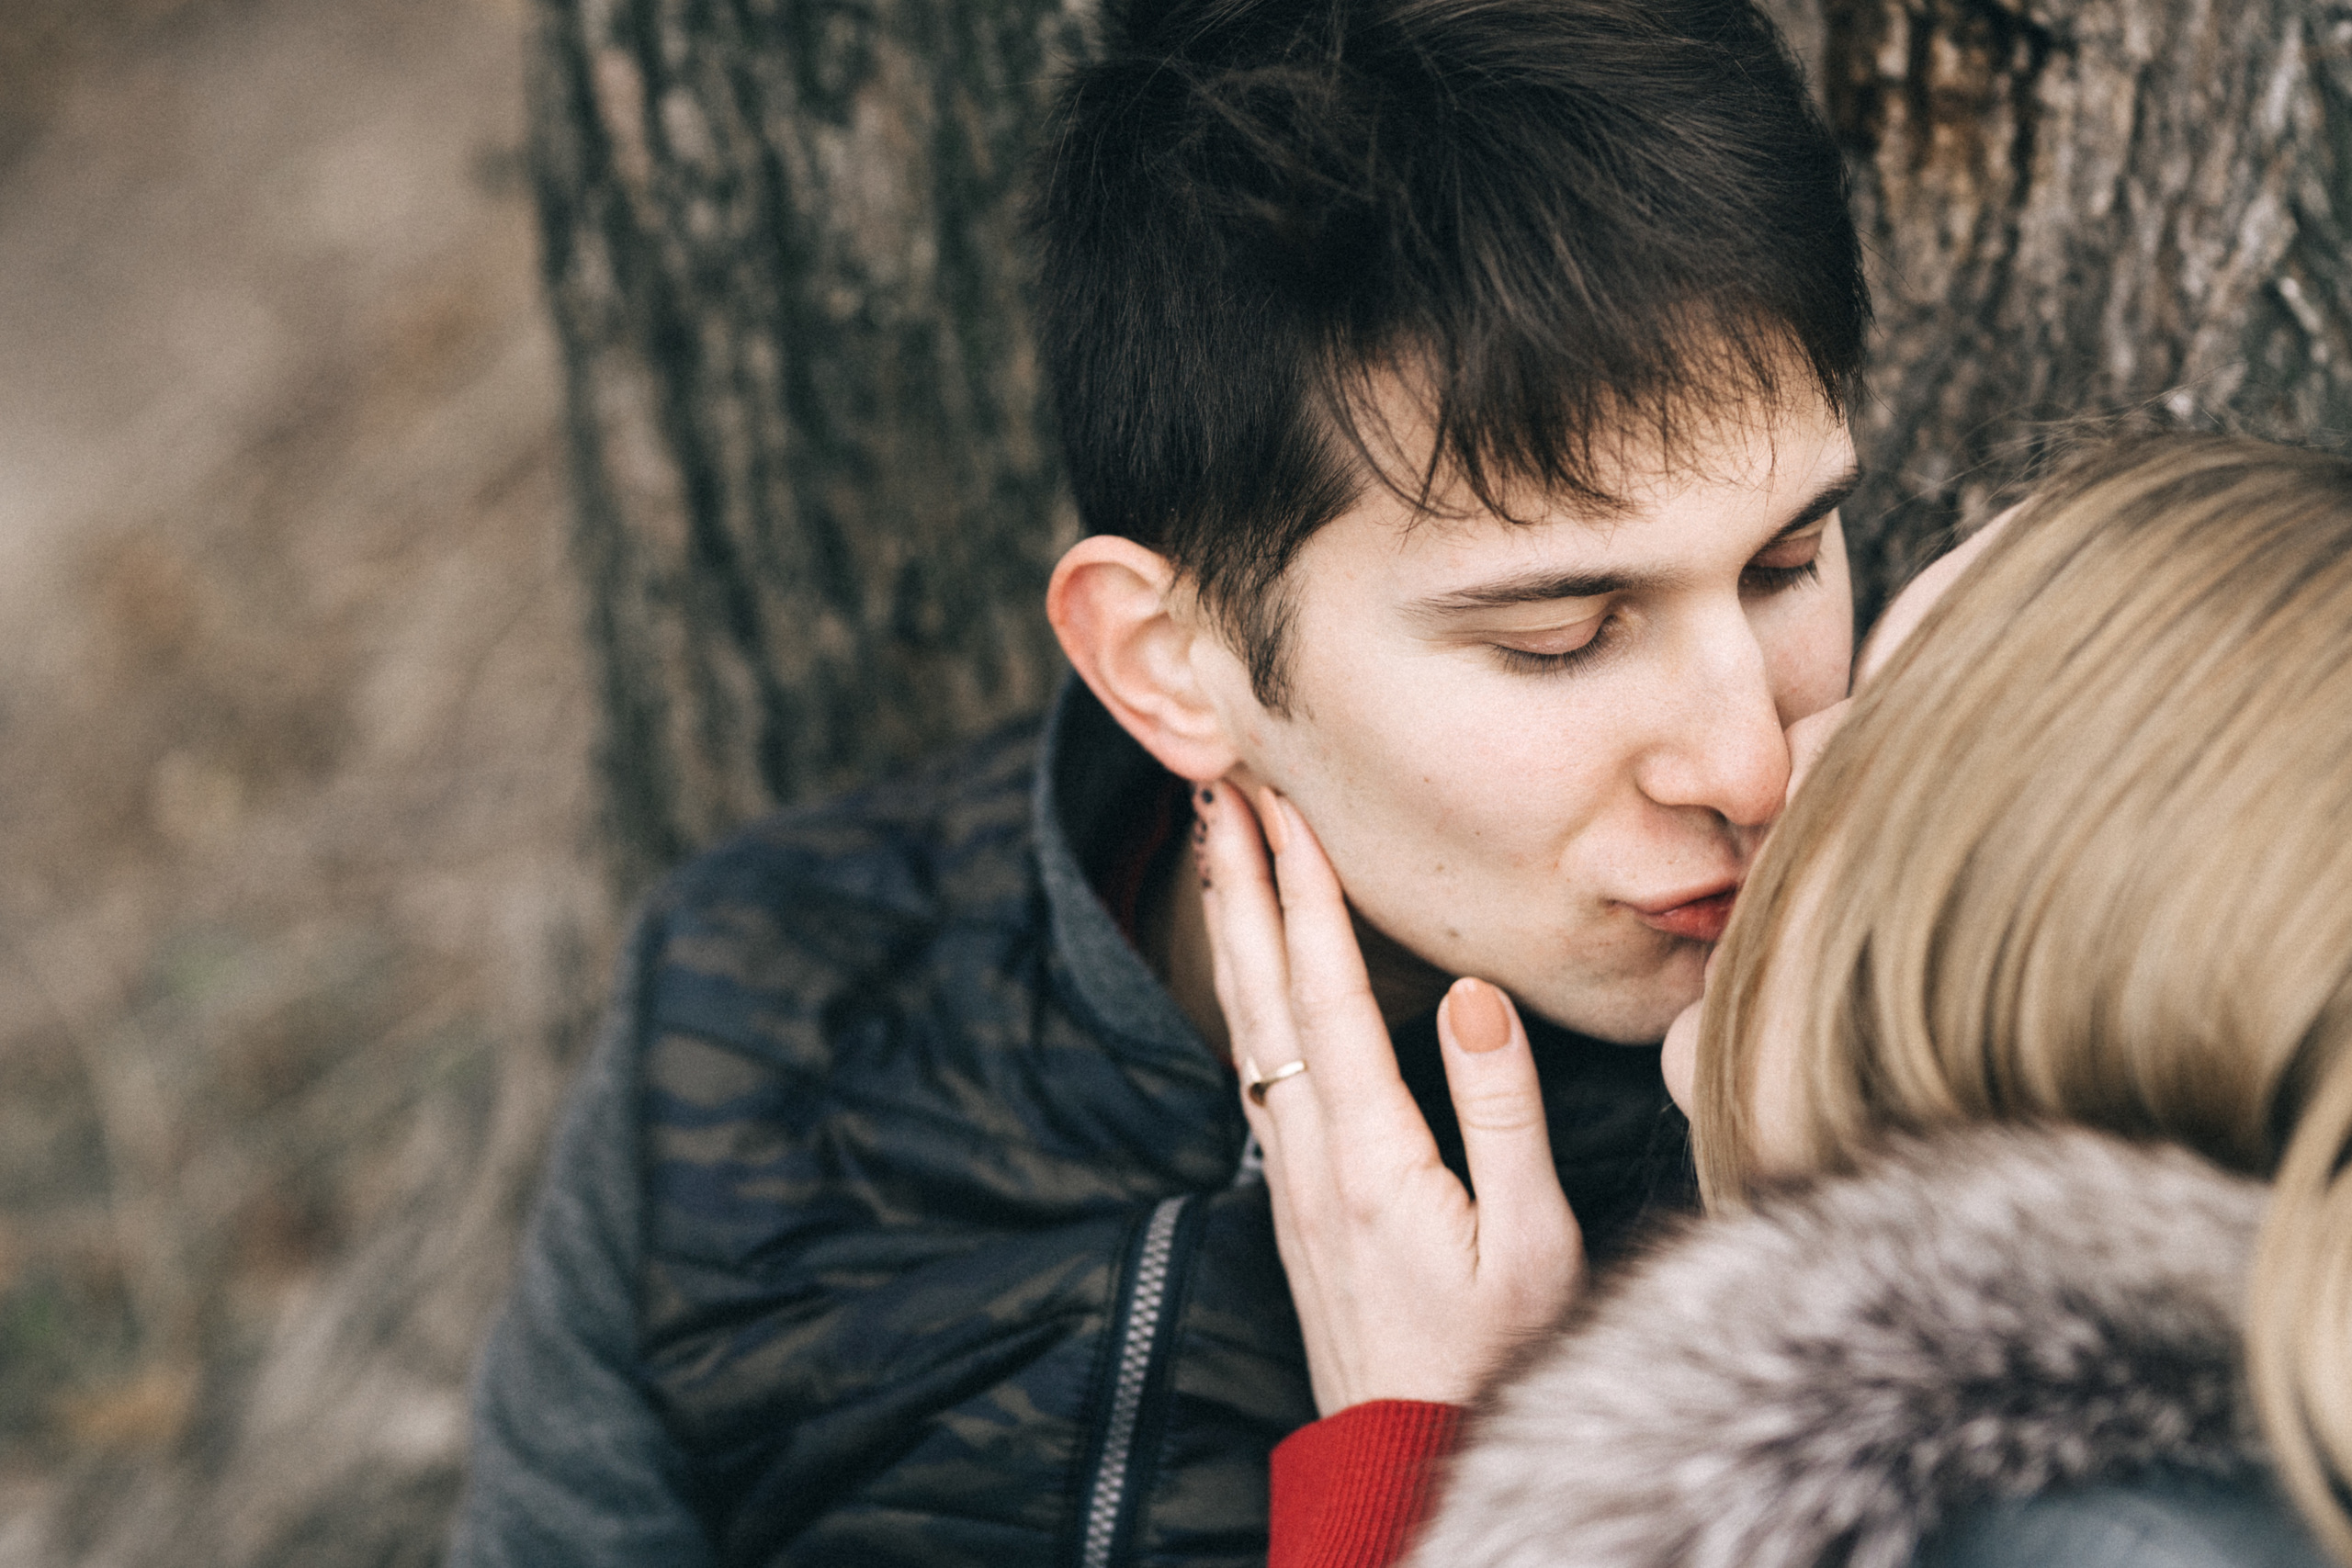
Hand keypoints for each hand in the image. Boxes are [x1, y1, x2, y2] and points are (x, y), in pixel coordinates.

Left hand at [1194, 782, 1583, 1413]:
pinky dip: (1248, 1000)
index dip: (1304, 893)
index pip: (1328, 993)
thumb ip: (1501, 1111)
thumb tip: (1470, 994)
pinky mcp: (1294, 1201)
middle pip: (1264, 992)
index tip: (1282, 807)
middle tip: (1217, 789)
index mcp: (1369, 1153)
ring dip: (1236, 933)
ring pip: (1250, 1028)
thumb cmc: (1490, 1359)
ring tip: (1222, 855)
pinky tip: (1250, 979)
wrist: (1409, 1458)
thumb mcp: (1531, 1240)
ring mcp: (1291, 1177)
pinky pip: (1257, 1073)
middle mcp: (1310, 1154)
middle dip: (1241, 883)